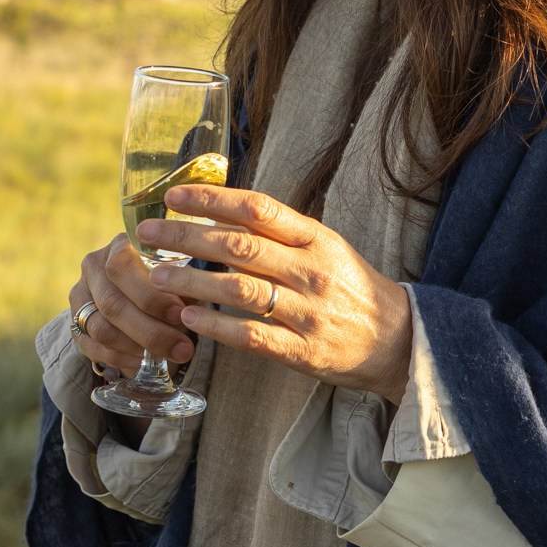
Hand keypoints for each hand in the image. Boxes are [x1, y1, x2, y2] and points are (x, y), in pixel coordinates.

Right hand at [68, 228, 198, 399]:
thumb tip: (196, 308)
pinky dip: (122, 359)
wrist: (131, 292)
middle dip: (151, 330)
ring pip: (102, 329)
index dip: (151, 295)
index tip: (180, 314)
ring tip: (170, 356)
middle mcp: (91, 268)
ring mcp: (79, 298)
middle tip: (183, 348)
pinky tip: (146, 363)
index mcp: (116, 246)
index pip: (121, 267)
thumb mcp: (174, 275)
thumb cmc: (163, 280)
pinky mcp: (74, 326)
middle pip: (112, 304)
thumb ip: (182, 286)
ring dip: (138, 347)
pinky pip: (93, 348)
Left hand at [142, 185, 414, 397]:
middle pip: (240, 246)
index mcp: (317, 239)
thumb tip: (221, 213)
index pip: (258, 210)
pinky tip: (188, 317)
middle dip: (187, 236)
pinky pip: (251, 336)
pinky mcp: (302, 350)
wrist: (398, 339)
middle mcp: (312, 271)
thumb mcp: (325, 249)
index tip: (173, 196)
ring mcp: (307, 312)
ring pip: (239, 290)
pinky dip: (216, 327)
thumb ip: (280, 234)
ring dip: (192, 280)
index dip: (212, 199)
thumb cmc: (351, 288)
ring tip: (156, 275)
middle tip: (148, 233)